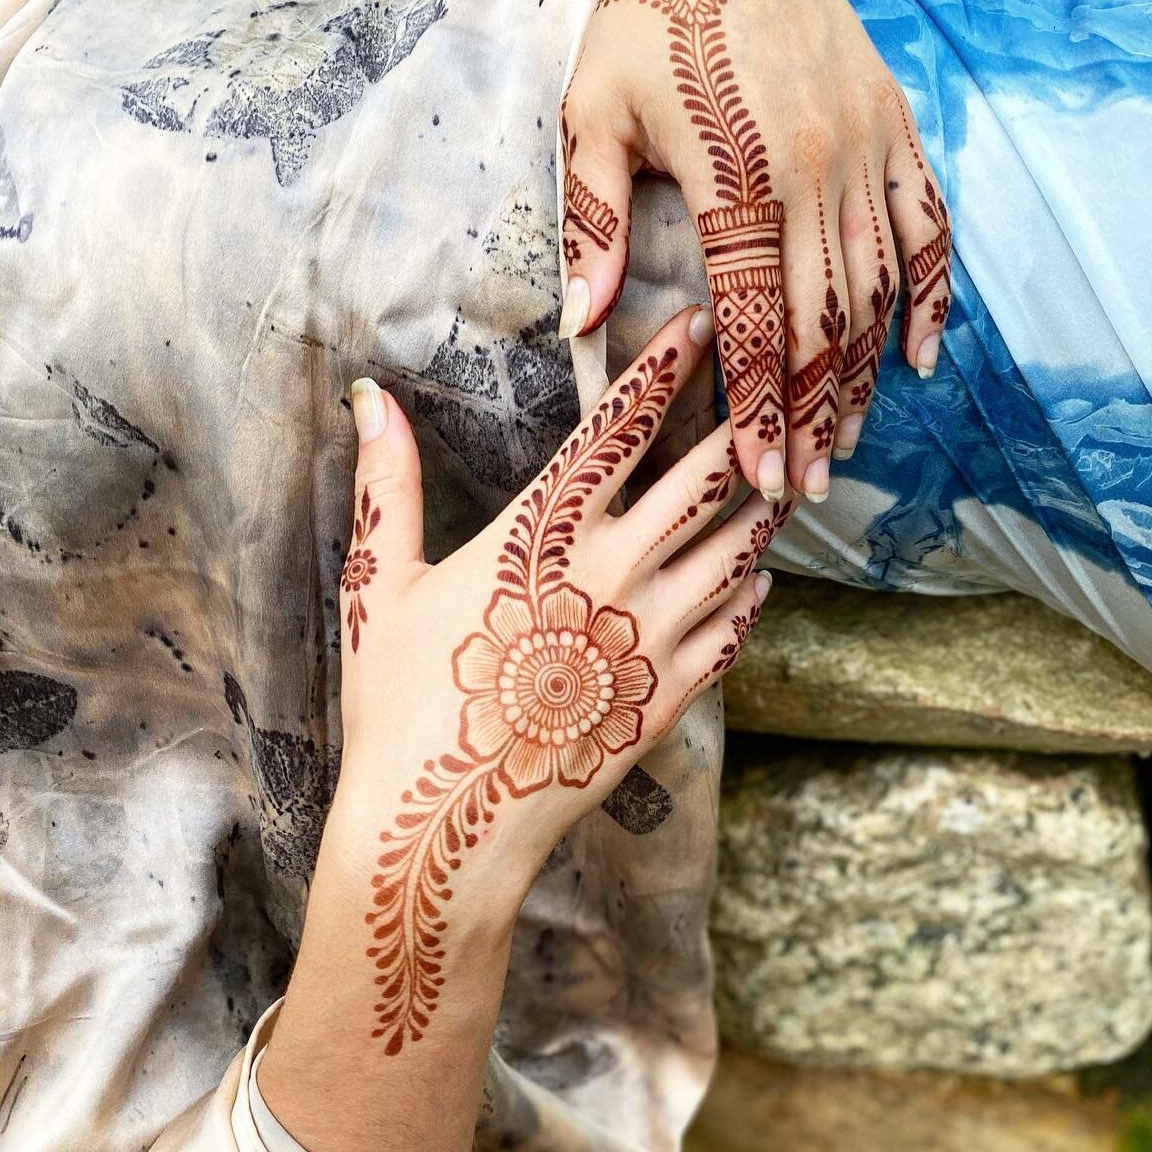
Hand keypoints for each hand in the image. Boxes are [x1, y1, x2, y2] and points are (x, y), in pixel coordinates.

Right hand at [327, 304, 783, 1056]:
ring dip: (762, 503)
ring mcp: (652, 635)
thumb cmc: (402, 704)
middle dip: (746, 424)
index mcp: (542, 532)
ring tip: (782, 471)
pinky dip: (752, 590)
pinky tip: (757, 575)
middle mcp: (613, 571)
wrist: (447, 827)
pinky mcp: (673, 695)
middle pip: (706, 476)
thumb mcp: (383, 585)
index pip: (620, 425)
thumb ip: (388, 485)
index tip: (704, 324)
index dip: (668, 366)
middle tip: (774, 390)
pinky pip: (738, 625)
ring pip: (738, 546)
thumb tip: (369, 397)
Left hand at [557, 0, 951, 502]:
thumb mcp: (592, 116)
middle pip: (820, 325)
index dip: (759, 410)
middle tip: (805, 487)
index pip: (751, 325)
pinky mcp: (894, 128)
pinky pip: (926, 227)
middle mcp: (813, 172)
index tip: (761, 477)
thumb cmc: (644, 23)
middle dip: (812, 417)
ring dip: (862, 377)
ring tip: (846, 443)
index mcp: (736, 180)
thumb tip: (582, 325)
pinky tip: (920, 358)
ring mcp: (863, 150)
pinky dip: (929, 296)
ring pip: (875, 290)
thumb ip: (595, 222)